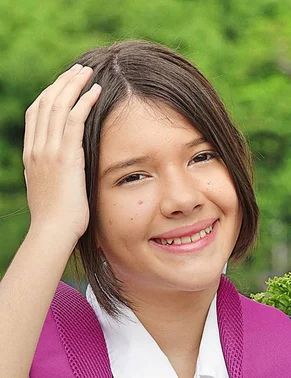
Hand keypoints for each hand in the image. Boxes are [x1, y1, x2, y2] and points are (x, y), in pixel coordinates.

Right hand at [23, 63, 101, 242]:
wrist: (53, 232)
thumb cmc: (56, 220)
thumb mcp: (49, 191)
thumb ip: (53, 175)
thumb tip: (61, 172)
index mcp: (31, 155)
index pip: (36, 114)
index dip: (50, 95)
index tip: (63, 85)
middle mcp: (37, 148)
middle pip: (46, 103)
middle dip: (62, 83)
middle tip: (78, 70)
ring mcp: (49, 151)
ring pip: (59, 106)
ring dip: (74, 85)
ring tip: (88, 72)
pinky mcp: (65, 156)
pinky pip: (74, 120)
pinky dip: (85, 102)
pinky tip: (96, 91)